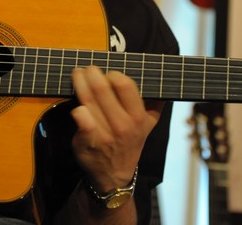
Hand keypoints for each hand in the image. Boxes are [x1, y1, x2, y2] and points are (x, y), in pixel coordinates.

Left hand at [70, 66, 161, 191]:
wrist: (115, 174)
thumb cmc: (130, 142)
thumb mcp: (149, 124)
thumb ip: (156, 103)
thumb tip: (164, 80)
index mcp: (138, 117)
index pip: (125, 85)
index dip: (113, 75)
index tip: (107, 73)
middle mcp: (123, 125)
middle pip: (103, 89)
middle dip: (92, 73)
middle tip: (87, 68)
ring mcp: (105, 133)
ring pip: (89, 100)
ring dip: (80, 83)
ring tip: (77, 74)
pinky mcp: (88, 141)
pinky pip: (81, 119)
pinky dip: (77, 110)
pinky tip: (76, 104)